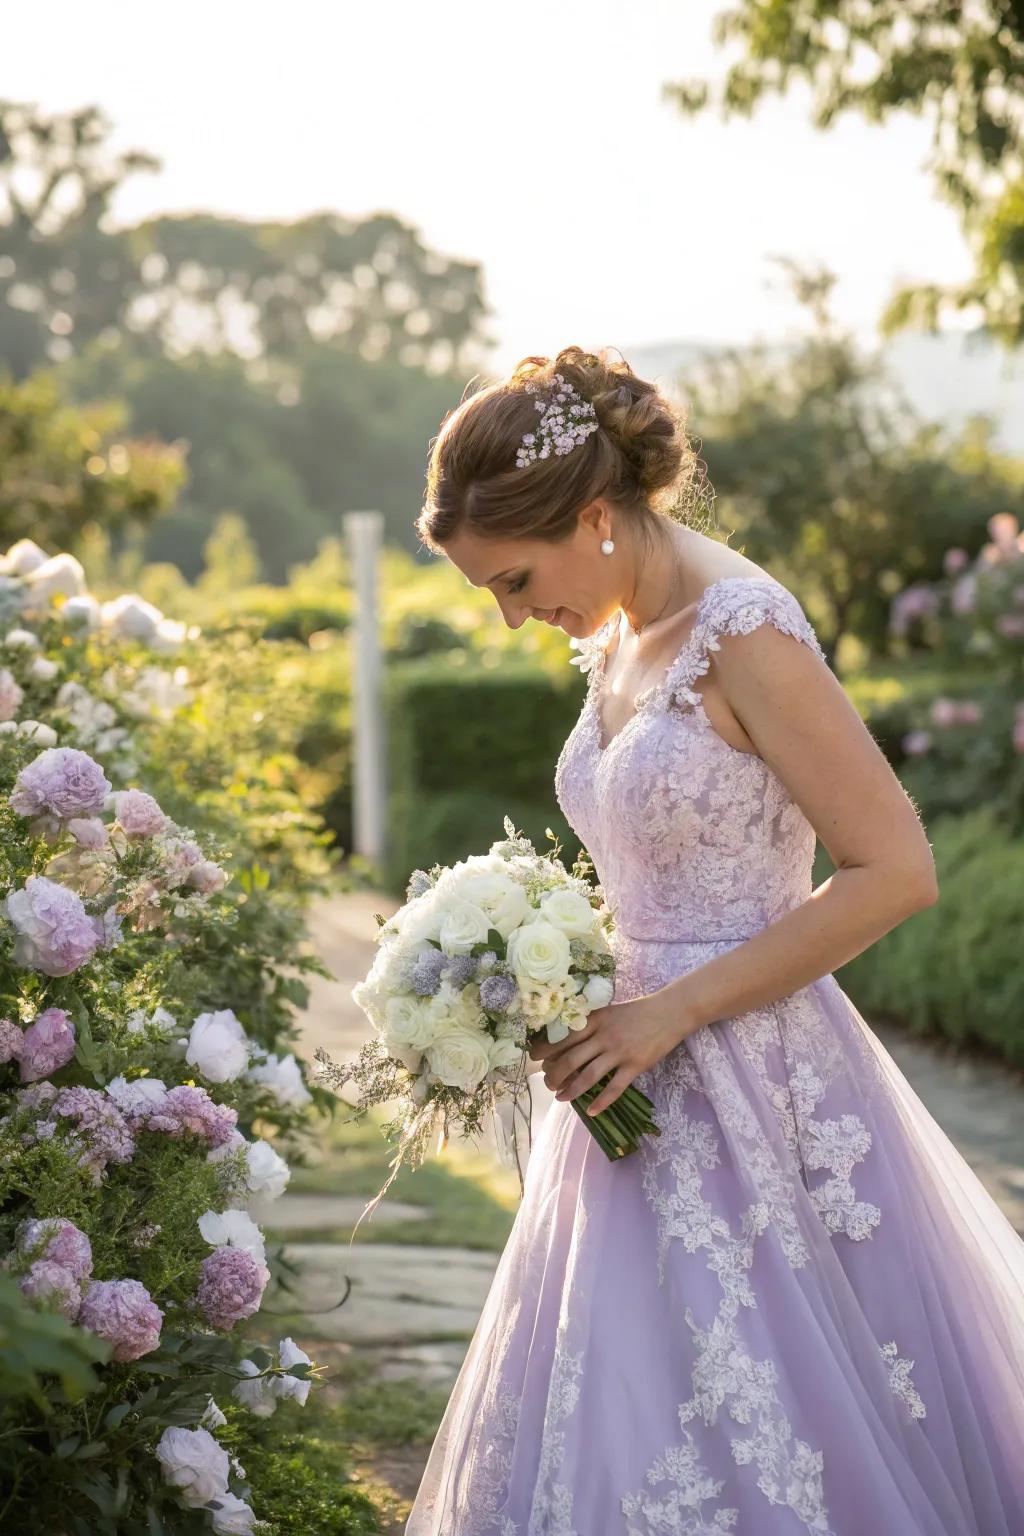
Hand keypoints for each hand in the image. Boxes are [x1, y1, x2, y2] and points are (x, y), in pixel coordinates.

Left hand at [527, 989, 696, 1116]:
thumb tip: (567, 1041)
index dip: (546, 1050)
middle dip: (554, 1075)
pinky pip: (614, 1088)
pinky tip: (591, 1111)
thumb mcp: (609, 1012)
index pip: (564, 1038)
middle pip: (571, 1060)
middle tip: (547, 1083)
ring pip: (588, 1076)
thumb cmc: (637, 1012)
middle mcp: (604, 1036)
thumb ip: (590, 1024)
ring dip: (571, 1090)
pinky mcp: (635, 1065)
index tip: (535, 1059)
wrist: (669, 1012)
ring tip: (560, 1098)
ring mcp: (620, 1052)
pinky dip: (601, 1102)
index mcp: (595, 1020)